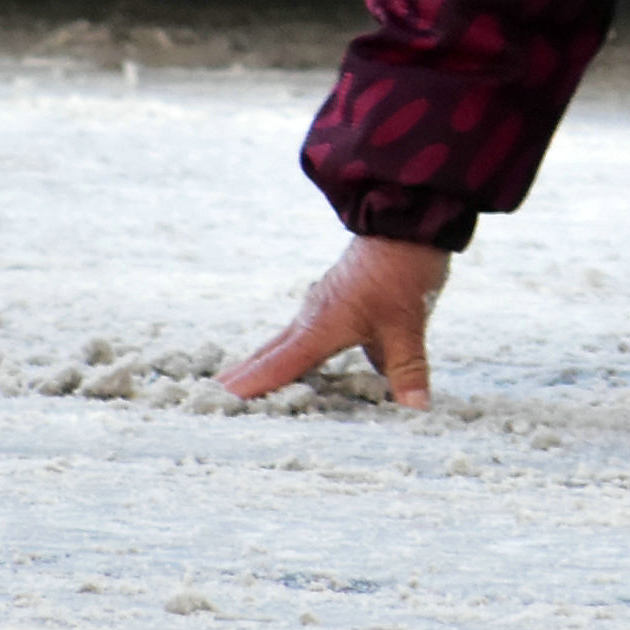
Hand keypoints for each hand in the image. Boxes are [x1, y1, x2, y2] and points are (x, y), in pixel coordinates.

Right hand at [218, 236, 449, 409]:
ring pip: (286, 339)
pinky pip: (305, 330)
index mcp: (322, 325)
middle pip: (271, 350)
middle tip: (214, 395)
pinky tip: (298, 356)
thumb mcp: (408, 324)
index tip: (222, 399)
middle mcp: (314, 315)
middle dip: (245, 373)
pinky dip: (291, 347)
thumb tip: (415, 408)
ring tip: (240, 379)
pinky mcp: (335, 297)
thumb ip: (407, 368)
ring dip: (264, 359)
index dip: (253, 383)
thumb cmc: (401, 271)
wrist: (404, 221)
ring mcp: (322, 304)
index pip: (280, 363)